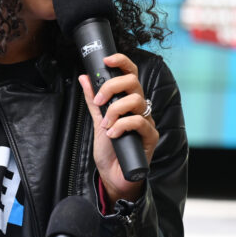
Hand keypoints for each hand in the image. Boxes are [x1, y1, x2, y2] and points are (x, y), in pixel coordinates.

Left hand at [78, 53, 158, 204]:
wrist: (114, 176)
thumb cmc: (109, 149)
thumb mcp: (97, 121)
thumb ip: (93, 100)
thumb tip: (85, 77)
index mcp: (128, 102)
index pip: (130, 75)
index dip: (121, 62)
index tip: (106, 60)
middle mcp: (140, 109)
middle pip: (134, 83)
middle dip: (112, 88)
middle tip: (99, 102)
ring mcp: (147, 122)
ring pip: (137, 101)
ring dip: (115, 110)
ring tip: (105, 124)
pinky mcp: (150, 137)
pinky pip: (139, 122)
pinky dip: (122, 125)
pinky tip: (112, 134)